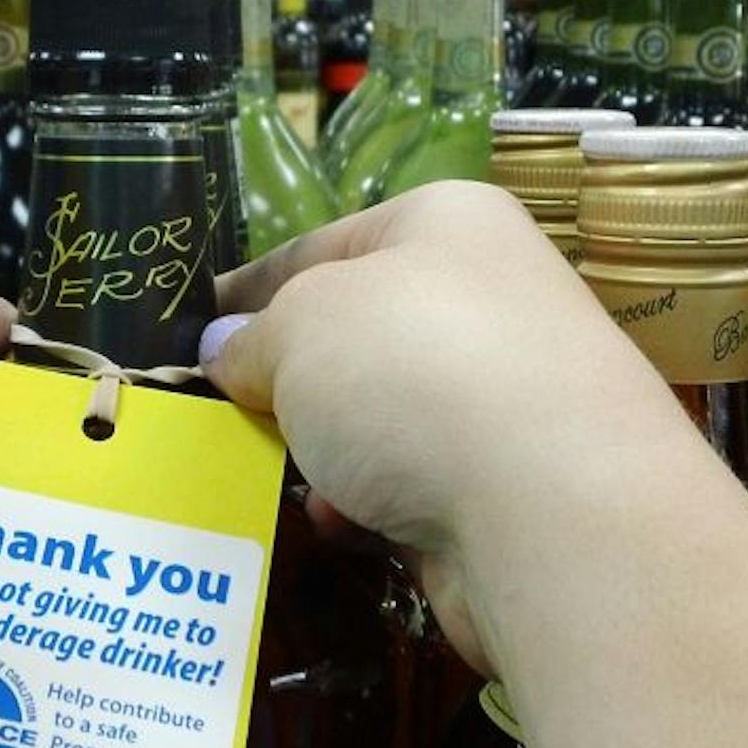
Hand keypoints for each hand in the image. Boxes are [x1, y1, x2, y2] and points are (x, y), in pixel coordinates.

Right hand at [201, 182, 730, 676]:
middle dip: (286, 379)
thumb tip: (225, 349)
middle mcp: (488, 299)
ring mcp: (508, 398)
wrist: (555, 509)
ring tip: (265, 472)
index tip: (192, 329)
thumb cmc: (415, 372)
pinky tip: (338, 523)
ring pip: (382, 418)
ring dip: (323, 448)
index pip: (325, 242)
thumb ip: (252, 338)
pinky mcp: (513, 489)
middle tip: (215, 412)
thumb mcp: (298, 327)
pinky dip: (367, 505)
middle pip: (357, 335)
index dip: (253, 287)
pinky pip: (413, 487)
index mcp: (448, 224)